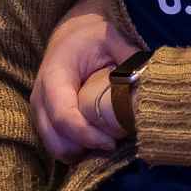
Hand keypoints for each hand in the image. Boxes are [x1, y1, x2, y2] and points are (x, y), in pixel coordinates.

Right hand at [33, 0, 136, 157]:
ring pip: (57, 149)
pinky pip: (58, 147)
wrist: (69, 37)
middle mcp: (40, 99)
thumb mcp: (110, 37)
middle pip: (58, 141)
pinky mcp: (45, 122)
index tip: (113, 143)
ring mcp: (39, 113)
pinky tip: (98, 141)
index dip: (88, 136)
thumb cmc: (89, 38)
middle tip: (115, 144)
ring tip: (108, 142)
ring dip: (83, 153)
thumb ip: (129, 55)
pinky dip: (78, 151)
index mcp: (53, 78)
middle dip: (87, 150)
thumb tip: (151, 78)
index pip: (64, 118)